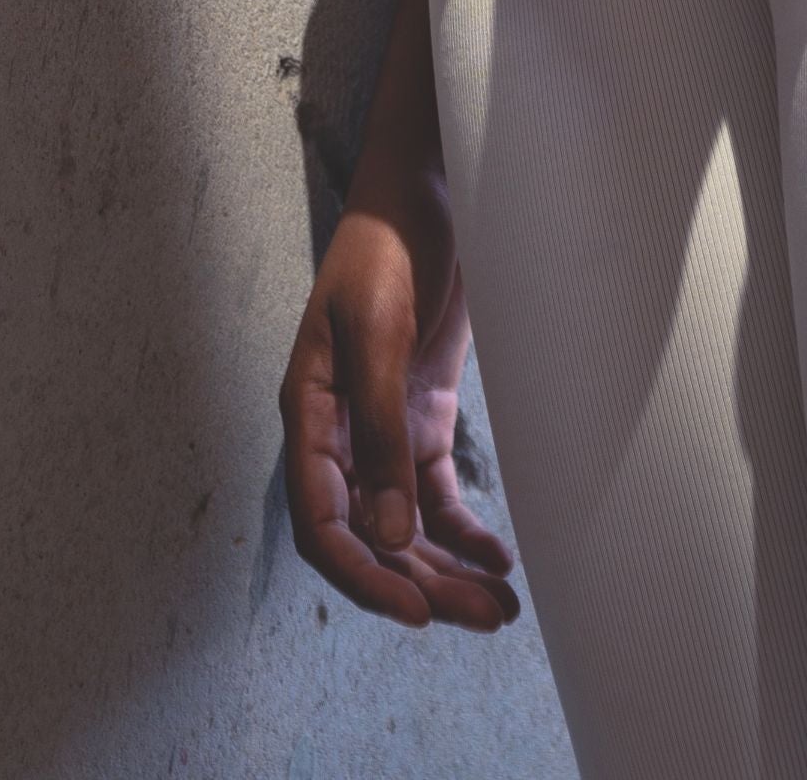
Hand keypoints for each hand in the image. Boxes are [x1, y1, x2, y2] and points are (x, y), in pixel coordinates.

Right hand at [278, 164, 518, 628]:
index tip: (414, 610)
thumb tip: (385, 534)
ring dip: (445, 568)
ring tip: (497, 609)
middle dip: (420, 583)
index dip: (362, 575)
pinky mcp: (421, 415)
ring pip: (404, 524)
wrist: (424, 188)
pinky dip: (462, 529)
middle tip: (479, 619)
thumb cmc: (385, 247)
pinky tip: (496, 557)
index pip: (322, 523)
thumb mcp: (378, 332)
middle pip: (371, 536)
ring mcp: (382, 427)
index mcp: (310, 416)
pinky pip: (434, 492)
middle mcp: (341, 434)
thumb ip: (380, 431)